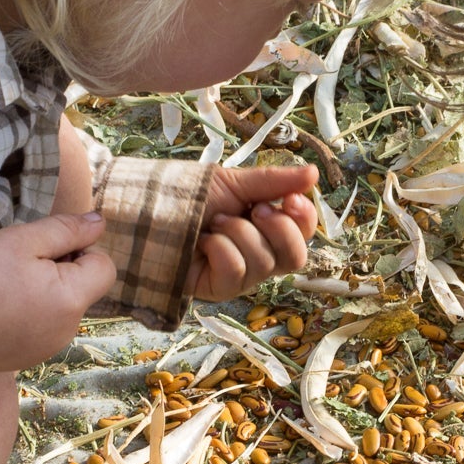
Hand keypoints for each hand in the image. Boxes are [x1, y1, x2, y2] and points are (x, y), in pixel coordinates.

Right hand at [0, 211, 115, 372]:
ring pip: (60, 310)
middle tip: (17, 265)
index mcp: (71, 301)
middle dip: (60, 272)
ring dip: (43, 295)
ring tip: (2, 288)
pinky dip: (26, 317)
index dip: (81, 249)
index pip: (104, 267)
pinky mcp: (23, 360)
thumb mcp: (21, 240)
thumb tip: (100, 223)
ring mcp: (45, 350)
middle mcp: (66, 332)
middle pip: (82, 290)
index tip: (45, 247)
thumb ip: (66, 230)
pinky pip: (40, 331)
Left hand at [191, 164, 319, 300]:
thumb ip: (274, 181)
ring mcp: (240, 276)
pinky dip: (220, 249)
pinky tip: (202, 242)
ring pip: (264, 262)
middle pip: (295, 257)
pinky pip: (236, 271)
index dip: (304, 218)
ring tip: (214, 222)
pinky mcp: (218, 289)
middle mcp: (260, 255)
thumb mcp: (234, 183)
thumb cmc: (190, 196)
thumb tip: (314, 173)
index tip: (290, 199)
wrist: (148, 209)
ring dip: (239, 233)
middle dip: (278, 229)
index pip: (304, 233)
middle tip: (254, 211)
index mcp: (268, 228)